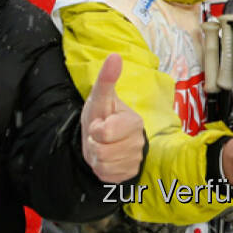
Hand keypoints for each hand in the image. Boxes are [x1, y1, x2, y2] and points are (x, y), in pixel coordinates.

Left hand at [80, 53, 146, 183]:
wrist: (105, 139)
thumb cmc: (103, 115)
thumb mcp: (100, 98)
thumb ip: (107, 79)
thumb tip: (115, 55)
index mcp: (134, 122)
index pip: (105, 132)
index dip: (95, 129)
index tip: (100, 123)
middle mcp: (139, 142)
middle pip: (102, 151)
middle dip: (94, 143)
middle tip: (100, 136)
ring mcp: (135, 160)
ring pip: (103, 165)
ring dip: (96, 156)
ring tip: (103, 146)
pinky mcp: (129, 174)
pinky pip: (106, 176)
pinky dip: (101, 169)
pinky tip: (107, 159)